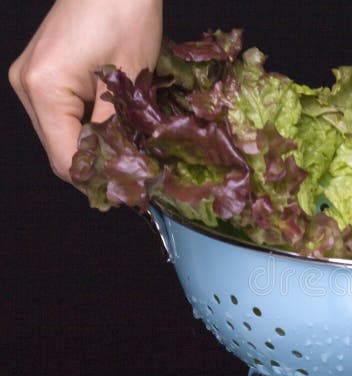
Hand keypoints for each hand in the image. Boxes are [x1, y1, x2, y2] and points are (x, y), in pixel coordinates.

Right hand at [9, 0, 161, 179]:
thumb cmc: (124, 15)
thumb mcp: (128, 82)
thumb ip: (118, 131)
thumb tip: (122, 168)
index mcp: (44, 88)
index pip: (65, 159)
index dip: (97, 180)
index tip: (130, 192)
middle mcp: (27, 86)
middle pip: (58, 149)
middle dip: (96, 165)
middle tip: (134, 175)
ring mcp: (29, 78)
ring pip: (60, 134)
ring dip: (92, 145)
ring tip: (127, 147)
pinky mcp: (40, 73)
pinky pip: (61, 114)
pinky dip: (86, 124)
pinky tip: (112, 123)